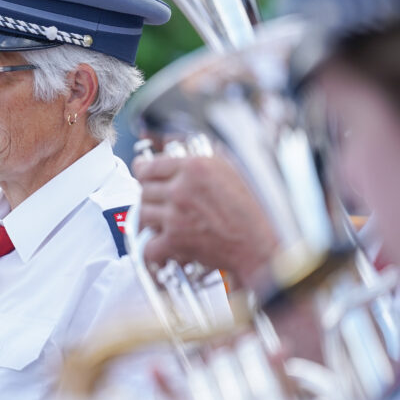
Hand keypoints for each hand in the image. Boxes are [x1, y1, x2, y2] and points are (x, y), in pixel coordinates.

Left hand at [132, 153, 278, 291]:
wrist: (258, 244)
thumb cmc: (250, 211)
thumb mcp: (230, 171)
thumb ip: (202, 160)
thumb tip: (180, 151)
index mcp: (194, 168)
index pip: (151, 166)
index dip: (143, 170)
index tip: (141, 173)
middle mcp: (181, 189)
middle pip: (144, 189)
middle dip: (150, 196)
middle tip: (158, 201)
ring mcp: (175, 215)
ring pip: (142, 213)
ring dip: (150, 219)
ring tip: (161, 222)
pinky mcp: (174, 240)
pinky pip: (148, 244)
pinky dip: (153, 248)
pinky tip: (161, 246)